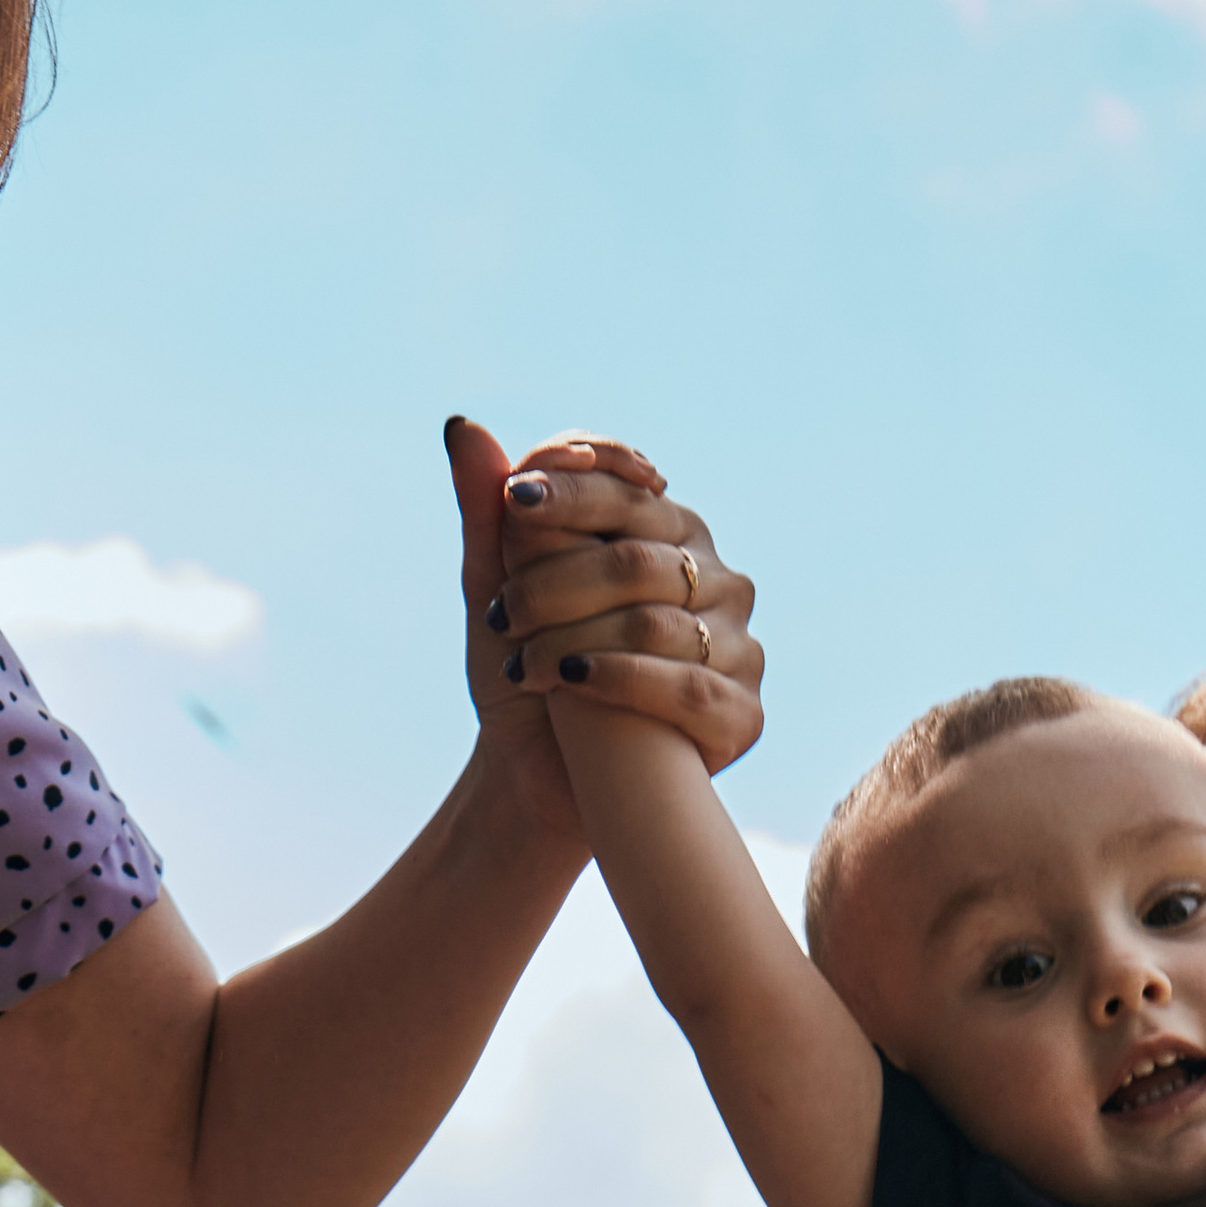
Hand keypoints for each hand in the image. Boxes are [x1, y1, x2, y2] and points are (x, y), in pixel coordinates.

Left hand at [490, 434, 763, 776]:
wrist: (541, 779)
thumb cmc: (527, 675)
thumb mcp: (495, 590)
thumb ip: (488, 512)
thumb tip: (463, 427)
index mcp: (671, 532)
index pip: (630, 486)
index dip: (575, 485)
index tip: (514, 500)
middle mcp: (717, 579)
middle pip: (637, 554)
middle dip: (554, 582)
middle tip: (500, 616)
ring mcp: (738, 646)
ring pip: (655, 620)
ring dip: (573, 638)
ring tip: (526, 663)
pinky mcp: (742, 714)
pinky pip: (686, 685)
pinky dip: (620, 680)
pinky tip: (575, 684)